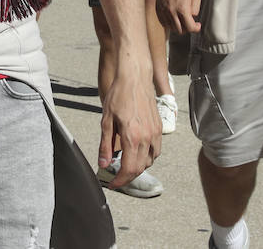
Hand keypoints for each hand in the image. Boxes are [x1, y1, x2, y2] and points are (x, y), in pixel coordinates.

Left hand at [98, 65, 161, 187]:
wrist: (135, 77)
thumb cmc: (119, 95)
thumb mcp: (106, 120)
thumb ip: (105, 144)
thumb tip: (103, 164)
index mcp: (132, 137)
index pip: (128, 169)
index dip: (120, 180)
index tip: (113, 184)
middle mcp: (147, 137)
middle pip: (140, 168)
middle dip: (128, 176)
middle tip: (116, 177)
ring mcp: (155, 133)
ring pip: (150, 161)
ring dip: (138, 167)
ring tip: (125, 165)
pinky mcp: (159, 128)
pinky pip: (156, 150)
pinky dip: (147, 157)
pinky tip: (137, 152)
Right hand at [156, 0, 201, 33]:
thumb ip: (196, 9)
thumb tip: (192, 17)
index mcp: (182, 9)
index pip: (190, 27)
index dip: (196, 28)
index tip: (198, 25)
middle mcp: (171, 11)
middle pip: (180, 31)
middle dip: (187, 29)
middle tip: (190, 23)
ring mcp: (163, 11)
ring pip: (171, 28)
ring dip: (178, 26)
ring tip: (182, 20)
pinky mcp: (158, 9)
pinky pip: (164, 22)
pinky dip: (170, 23)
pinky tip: (175, 17)